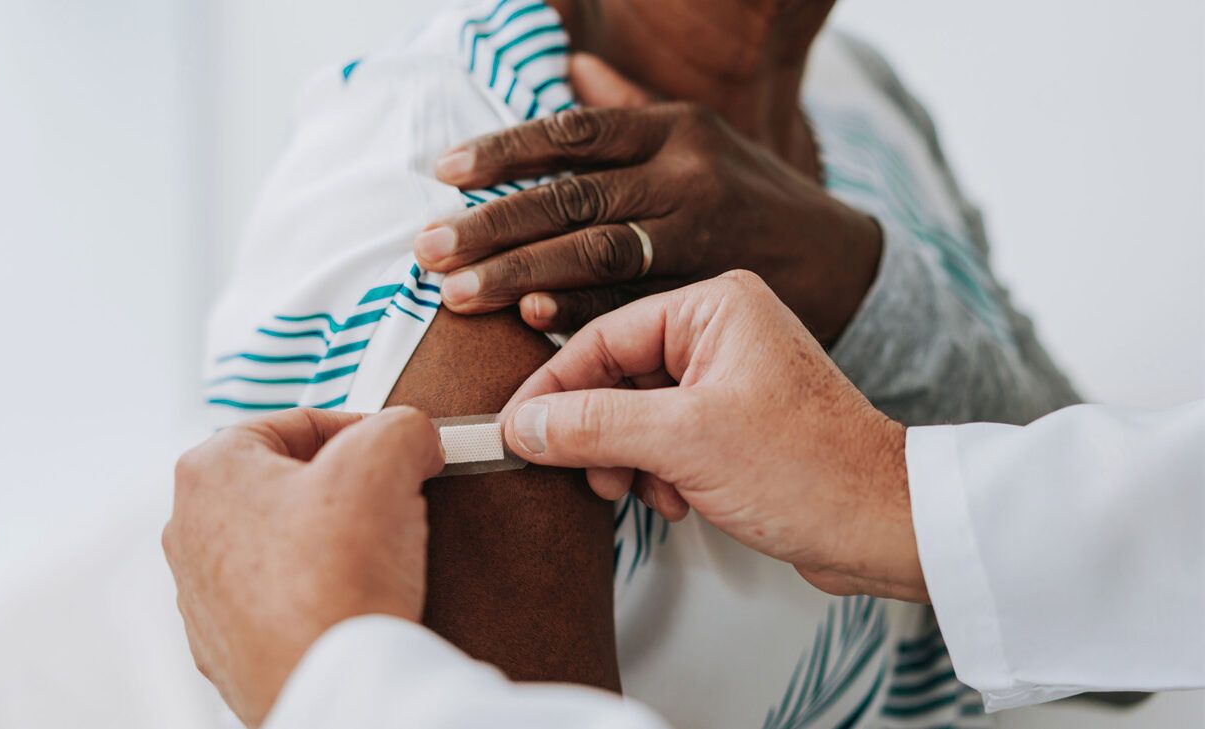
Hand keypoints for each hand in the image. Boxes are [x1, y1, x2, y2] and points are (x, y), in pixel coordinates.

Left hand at [162, 407, 442, 726]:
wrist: (330, 684)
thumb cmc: (336, 577)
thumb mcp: (385, 458)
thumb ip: (402, 426)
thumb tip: (414, 438)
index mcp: (210, 471)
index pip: (296, 424)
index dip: (361, 430)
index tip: (398, 451)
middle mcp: (189, 531)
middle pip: (286, 483)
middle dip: (343, 488)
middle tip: (390, 502)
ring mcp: (202, 595)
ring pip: (282, 541)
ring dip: (330, 541)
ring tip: (376, 556)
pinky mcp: (227, 646)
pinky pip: (280, 599)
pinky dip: (317, 593)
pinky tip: (353, 600)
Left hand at [416, 54, 880, 343]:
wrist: (841, 262)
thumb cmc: (752, 194)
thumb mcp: (702, 136)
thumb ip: (630, 108)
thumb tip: (568, 64)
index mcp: (676, 130)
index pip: (574, 133)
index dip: (504, 151)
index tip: (444, 171)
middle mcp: (687, 177)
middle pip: (573, 197)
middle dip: (492, 225)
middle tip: (428, 249)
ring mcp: (701, 237)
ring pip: (596, 253)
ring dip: (520, 273)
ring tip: (457, 294)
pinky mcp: (709, 294)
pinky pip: (634, 304)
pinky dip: (581, 313)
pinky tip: (531, 320)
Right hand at [500, 271, 926, 602]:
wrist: (884, 527)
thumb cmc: (810, 469)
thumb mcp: (684, 442)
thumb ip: (594, 426)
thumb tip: (524, 424)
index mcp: (715, 307)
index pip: (603, 338)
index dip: (553, 389)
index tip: (516, 429)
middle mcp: (721, 332)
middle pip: (616, 376)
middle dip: (598, 434)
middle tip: (588, 473)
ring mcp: (729, 377)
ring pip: (637, 413)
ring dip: (628, 460)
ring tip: (644, 493)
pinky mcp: (734, 421)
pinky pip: (666, 438)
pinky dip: (657, 472)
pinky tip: (677, 501)